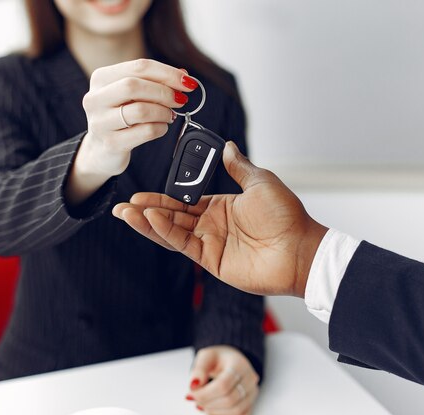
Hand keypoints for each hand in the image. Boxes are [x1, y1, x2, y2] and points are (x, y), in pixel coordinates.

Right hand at [66, 59, 197, 205]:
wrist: (101, 149)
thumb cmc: (120, 116)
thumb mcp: (133, 94)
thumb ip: (156, 81)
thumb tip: (184, 76)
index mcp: (101, 78)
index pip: (139, 67)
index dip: (168, 73)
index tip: (188, 82)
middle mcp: (95, 98)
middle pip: (134, 86)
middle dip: (164, 92)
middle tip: (180, 100)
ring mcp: (101, 122)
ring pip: (141, 110)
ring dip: (163, 112)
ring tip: (169, 115)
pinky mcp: (111, 143)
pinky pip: (145, 131)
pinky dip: (160, 128)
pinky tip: (161, 127)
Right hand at [112, 142, 327, 296]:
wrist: (300, 248)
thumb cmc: (287, 216)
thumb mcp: (261, 182)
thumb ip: (238, 167)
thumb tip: (227, 146)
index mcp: (221, 207)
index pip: (184, 201)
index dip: (162, 197)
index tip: (141, 192)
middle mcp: (212, 226)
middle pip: (172, 217)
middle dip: (146, 211)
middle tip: (123, 204)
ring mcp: (211, 244)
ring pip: (172, 232)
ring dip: (148, 222)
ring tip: (125, 213)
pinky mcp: (212, 260)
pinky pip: (184, 243)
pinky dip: (165, 231)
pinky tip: (150, 218)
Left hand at [186, 346, 259, 414]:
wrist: (231, 361)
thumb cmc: (217, 359)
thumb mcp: (206, 356)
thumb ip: (199, 369)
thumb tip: (194, 385)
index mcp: (239, 364)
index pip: (223, 385)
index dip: (205, 393)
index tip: (192, 393)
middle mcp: (250, 379)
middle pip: (230, 400)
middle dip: (208, 403)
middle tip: (195, 399)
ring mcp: (253, 393)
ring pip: (236, 411)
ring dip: (214, 411)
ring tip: (202, 404)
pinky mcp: (251, 404)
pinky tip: (212, 408)